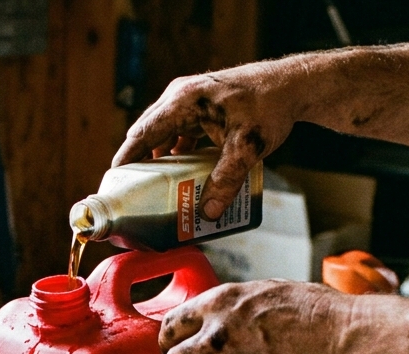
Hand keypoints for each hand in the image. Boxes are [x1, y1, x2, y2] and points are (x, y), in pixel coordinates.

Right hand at [112, 61, 300, 220]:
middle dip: (141, 165)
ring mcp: (190, 101)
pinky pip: (180, 134)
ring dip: (161, 161)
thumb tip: (208, 213)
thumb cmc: (269, 105)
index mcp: (183, 101)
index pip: (142, 134)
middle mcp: (180, 97)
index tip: (114, 184)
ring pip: (164, 136)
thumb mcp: (247, 146)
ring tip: (156, 190)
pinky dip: (178, 155)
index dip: (126, 160)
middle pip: (148, 135)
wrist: (294, 85)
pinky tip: (184, 176)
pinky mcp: (202, 108)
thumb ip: (227, 180)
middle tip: (134, 194)